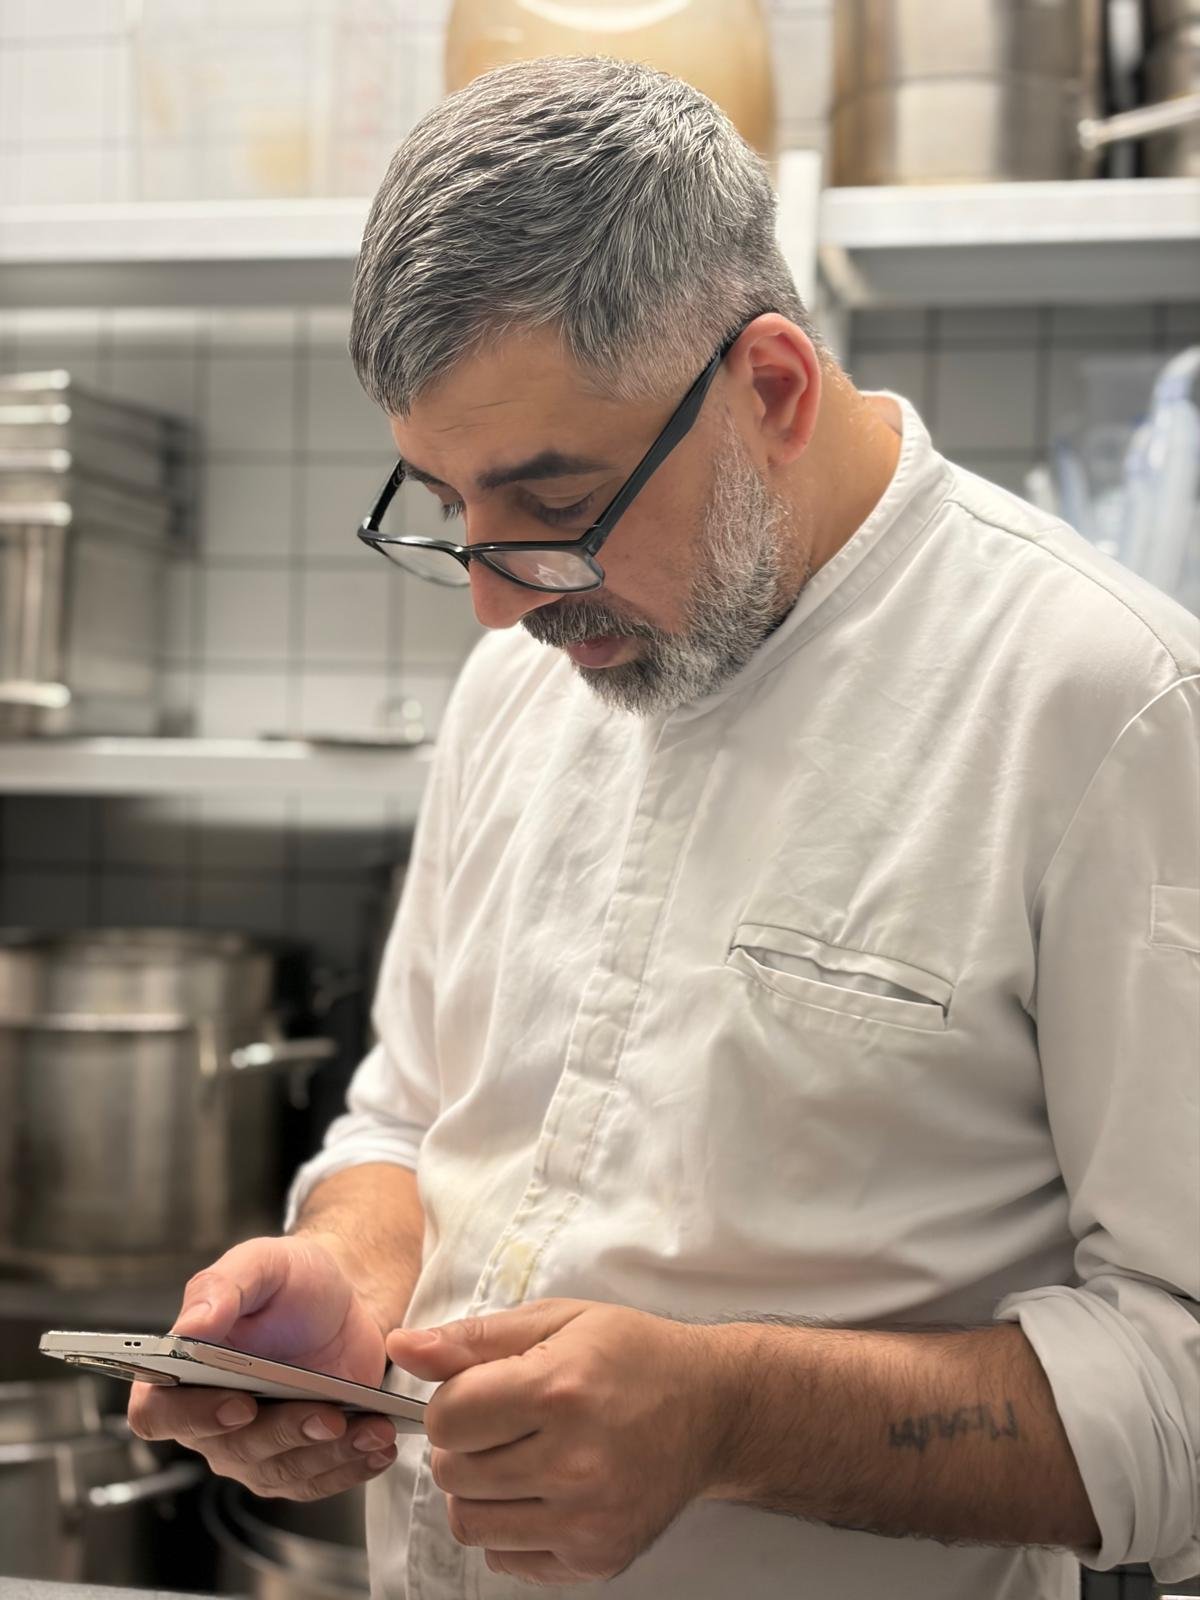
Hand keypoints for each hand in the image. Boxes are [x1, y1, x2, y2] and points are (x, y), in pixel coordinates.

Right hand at [128, 1233, 399, 1500]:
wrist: (344, 1300)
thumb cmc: (292, 1279)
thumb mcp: (260, 1264)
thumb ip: (221, 1288)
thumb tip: (190, 1326)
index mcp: (181, 1372)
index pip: (158, 1414)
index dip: (192, 1418)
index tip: (239, 1405)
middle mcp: (208, 1419)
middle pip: (231, 1450)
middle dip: (285, 1434)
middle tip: (329, 1415)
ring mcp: (251, 1447)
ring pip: (277, 1472)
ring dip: (326, 1456)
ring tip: (370, 1431)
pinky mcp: (296, 1458)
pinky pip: (313, 1481)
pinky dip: (348, 1468)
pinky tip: (377, 1447)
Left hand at [387, 1299, 733, 1585]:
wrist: (712, 1408)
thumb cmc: (632, 1356)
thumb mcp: (556, 1321)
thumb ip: (473, 1339)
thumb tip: (401, 1348)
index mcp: (558, 1391)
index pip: (445, 1418)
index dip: (453, 1400)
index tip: (483, 1391)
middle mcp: (574, 1462)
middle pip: (452, 1472)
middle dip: (465, 1444)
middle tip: (507, 1422)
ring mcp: (587, 1519)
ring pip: (470, 1522)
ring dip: (480, 1489)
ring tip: (521, 1456)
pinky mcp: (597, 1558)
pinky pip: (506, 1558)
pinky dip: (511, 1526)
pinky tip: (546, 1491)